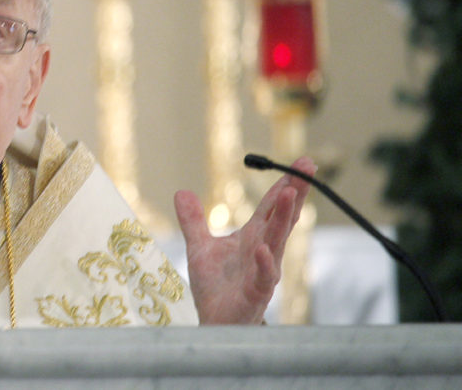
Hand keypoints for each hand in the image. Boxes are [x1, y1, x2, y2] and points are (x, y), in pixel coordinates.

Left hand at [174, 157, 315, 324]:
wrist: (214, 325)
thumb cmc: (215, 287)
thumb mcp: (199, 247)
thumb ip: (193, 221)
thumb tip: (181, 191)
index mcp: (252, 238)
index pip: (272, 207)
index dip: (286, 184)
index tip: (302, 162)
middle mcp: (263, 252)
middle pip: (281, 218)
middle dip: (295, 192)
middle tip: (307, 167)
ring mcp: (263, 273)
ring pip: (276, 242)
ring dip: (283, 219)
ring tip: (290, 194)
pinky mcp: (255, 295)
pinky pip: (263, 278)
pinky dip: (264, 263)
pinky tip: (263, 249)